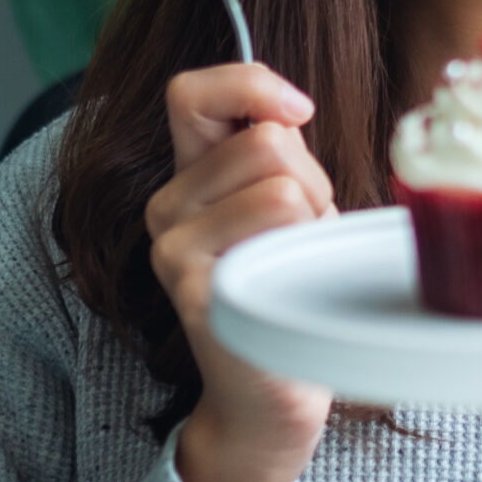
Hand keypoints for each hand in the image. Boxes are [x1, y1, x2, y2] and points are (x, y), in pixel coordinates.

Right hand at [145, 63, 337, 481]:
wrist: (269, 398)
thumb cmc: (287, 290)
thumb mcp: (286, 204)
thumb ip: (275, 150)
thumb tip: (286, 108)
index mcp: (186, 177)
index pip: (191, 91)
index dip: (251, 83)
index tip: (298, 110)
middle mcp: (165, 207)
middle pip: (268, 140)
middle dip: (314, 180)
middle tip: (304, 235)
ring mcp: (173, 250)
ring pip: (283, 183)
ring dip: (316, 220)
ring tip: (295, 264)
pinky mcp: (197, 290)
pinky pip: (277, 224)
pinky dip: (305, 247)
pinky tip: (284, 289)